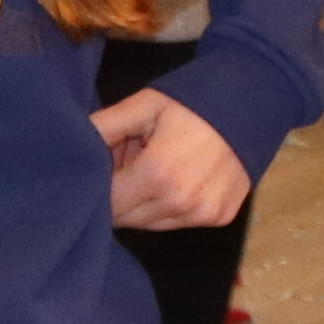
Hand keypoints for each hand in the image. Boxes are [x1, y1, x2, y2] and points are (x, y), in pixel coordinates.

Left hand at [97, 89, 256, 229]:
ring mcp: (203, 213)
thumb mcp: (144, 105)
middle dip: (121, 194)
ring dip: (144, 203)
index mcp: (157, 174)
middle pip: (126, 218)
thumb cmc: (193, 99)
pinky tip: (178, 177)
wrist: (253, 99)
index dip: (99, 184)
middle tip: (132, 161)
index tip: (108, 163)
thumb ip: (103, 128)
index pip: (108, 203)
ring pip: (151, 224)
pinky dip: (169, 206)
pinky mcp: (220, 217)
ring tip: (155, 168)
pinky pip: (178, 222)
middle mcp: (181, 202)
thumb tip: (70, 147)